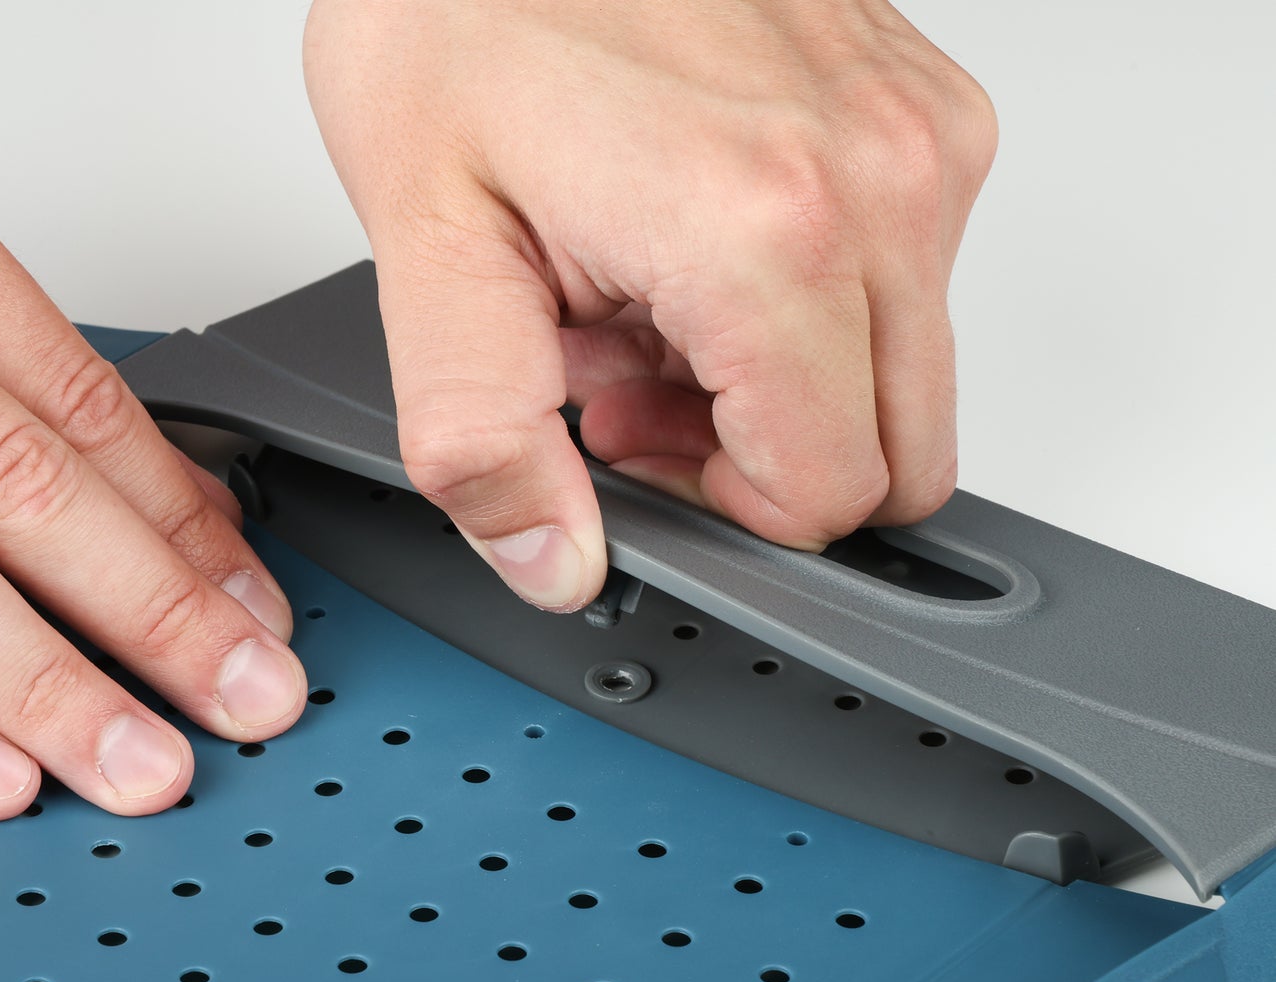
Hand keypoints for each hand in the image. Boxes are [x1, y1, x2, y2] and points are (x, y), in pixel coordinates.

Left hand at [304, 0, 996, 609]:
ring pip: (906, 371)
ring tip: (634, 292)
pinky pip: (908, 274)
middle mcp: (883, 177)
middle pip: (900, 452)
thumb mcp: (426, 241)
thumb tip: (550, 558)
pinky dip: (807, 293)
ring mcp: (921, 132)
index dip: (718, 508)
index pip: (828, 492)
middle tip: (624, 382)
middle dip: (758, 457)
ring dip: (778, 376)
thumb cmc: (456, 12)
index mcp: (769, 229)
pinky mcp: (925, 106)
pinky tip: (683, 234)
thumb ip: (481, 431)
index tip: (628, 445)